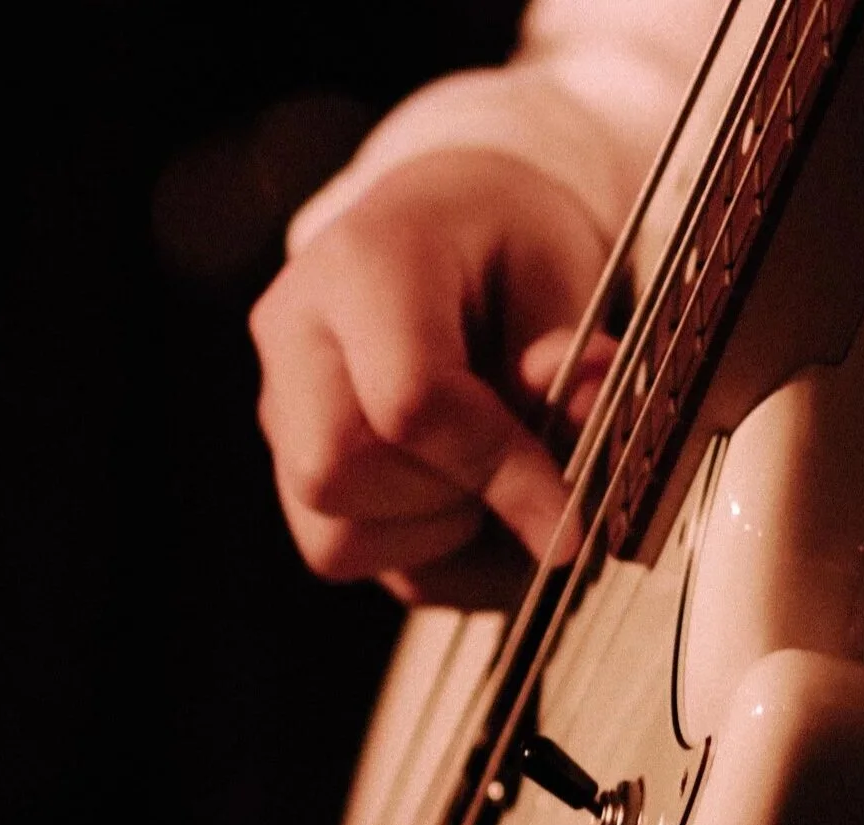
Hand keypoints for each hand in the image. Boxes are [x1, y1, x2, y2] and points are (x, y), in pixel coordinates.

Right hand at [250, 148, 611, 605]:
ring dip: (436, 535)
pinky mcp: (289, 464)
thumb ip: (575, 351)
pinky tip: (462, 504)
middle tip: (519, 471)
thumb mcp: (564, 273)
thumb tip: (583, 409)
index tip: (570, 517)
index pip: (409, 402)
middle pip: (338, 474)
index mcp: (366, 263)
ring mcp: (280, 406)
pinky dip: (419, 555)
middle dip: (451, 499)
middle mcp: (296, 333)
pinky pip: (341, 552)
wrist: (451, 230)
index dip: (499, 473)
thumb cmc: (508, 250)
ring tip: (490, 479)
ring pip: (332, 535)